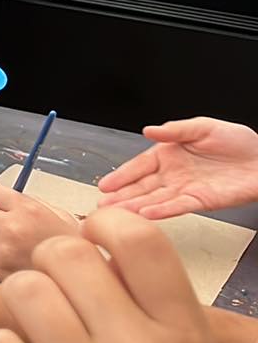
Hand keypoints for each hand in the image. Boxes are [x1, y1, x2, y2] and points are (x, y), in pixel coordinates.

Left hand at [0, 182, 79, 279]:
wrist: (76, 283)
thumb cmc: (73, 251)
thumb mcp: (62, 217)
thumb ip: (32, 203)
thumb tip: (9, 196)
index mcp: (28, 210)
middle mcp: (12, 228)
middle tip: (0, 219)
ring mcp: (2, 249)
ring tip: (13, 241)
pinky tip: (14, 257)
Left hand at [0, 210, 239, 342]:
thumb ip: (159, 320)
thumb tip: (107, 259)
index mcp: (187, 339)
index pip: (139, 238)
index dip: (101, 226)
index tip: (88, 240)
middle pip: (63, 254)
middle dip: (47, 267)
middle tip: (53, 295)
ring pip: (23, 291)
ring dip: (21, 308)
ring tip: (36, 337)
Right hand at [99, 118, 257, 218]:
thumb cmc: (239, 143)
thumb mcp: (204, 127)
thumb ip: (175, 130)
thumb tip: (149, 130)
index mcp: (170, 154)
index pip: (139, 166)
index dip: (121, 175)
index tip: (105, 184)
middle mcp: (174, 174)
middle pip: (142, 187)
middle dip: (121, 196)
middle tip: (103, 205)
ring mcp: (185, 189)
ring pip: (154, 200)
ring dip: (135, 207)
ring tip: (116, 213)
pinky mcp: (201, 201)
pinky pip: (177, 206)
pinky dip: (161, 211)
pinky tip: (146, 214)